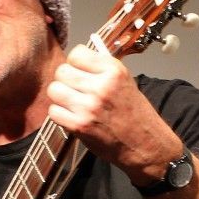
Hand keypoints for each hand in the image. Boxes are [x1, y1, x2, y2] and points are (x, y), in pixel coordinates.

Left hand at [45, 43, 178, 179]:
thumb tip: (76, 61)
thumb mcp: (125, 82)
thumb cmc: (135, 114)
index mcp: (114, 71)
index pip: (77, 54)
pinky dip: (60, 115)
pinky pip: (54, 111)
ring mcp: (89, 106)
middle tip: (75, 90)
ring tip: (73, 103)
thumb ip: (101, 70)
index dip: (75, 63)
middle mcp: (101, 86)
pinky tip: (72, 117)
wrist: (145, 144)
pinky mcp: (80, 125)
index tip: (80, 71)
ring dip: (60, 97)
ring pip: (54, 90)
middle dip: (66, 80)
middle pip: (62, 71)